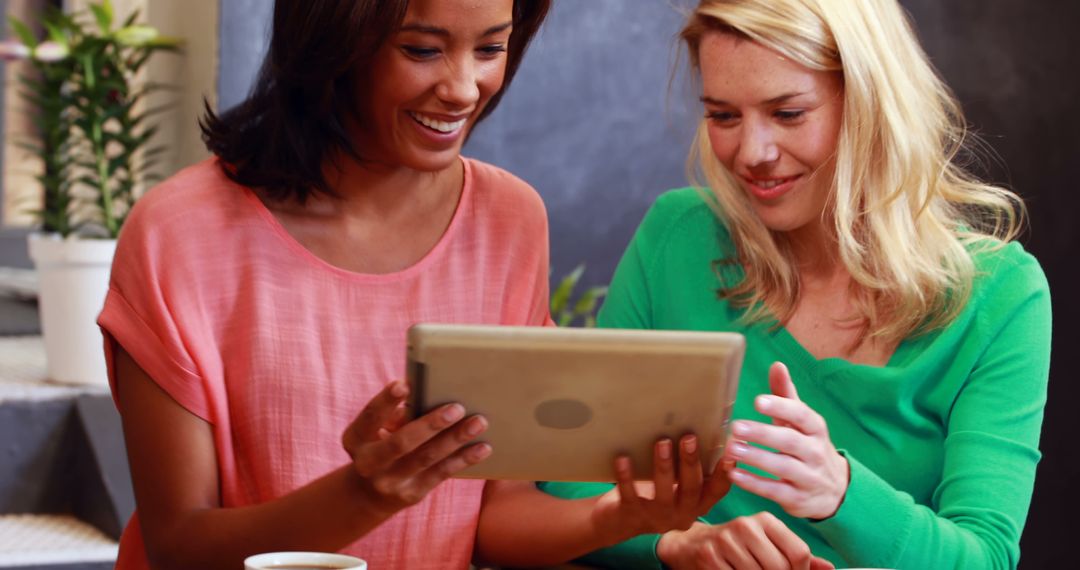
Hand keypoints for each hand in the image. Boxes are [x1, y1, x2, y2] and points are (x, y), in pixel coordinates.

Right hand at [340, 381, 489, 516]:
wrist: (368, 494)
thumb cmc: (381, 446)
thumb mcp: (376, 431)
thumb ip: (396, 415)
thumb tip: (430, 397)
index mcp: (355, 438)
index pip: (370, 416)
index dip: (386, 401)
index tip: (405, 385)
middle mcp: (368, 463)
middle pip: (401, 442)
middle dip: (431, 424)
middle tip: (457, 407)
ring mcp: (390, 482)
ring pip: (427, 458)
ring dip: (455, 439)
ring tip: (478, 422)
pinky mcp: (411, 495)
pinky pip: (441, 474)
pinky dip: (463, 459)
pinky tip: (482, 447)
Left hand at [591, 434, 731, 544]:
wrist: (619, 522)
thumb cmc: (654, 492)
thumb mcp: (676, 484)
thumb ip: (688, 467)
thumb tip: (701, 426)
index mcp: (697, 504)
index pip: (717, 491)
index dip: (725, 474)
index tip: (732, 454)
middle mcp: (681, 514)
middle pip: (691, 488)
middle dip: (691, 462)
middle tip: (689, 437)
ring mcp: (657, 517)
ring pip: (663, 493)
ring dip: (663, 466)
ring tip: (661, 442)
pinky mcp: (632, 515)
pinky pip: (630, 495)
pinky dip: (627, 476)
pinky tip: (623, 458)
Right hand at [656, 513, 834, 569]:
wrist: (691, 544)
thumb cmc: (735, 545)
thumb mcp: (766, 543)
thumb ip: (796, 555)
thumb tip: (828, 568)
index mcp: (765, 520)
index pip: (799, 552)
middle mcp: (746, 526)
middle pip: (780, 568)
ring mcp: (726, 541)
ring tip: (746, 569)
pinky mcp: (710, 556)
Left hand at [724, 363, 848, 519]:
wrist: (836, 491)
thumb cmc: (808, 446)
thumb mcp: (802, 422)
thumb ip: (786, 395)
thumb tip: (777, 365)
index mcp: (815, 429)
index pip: (801, 415)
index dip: (781, 407)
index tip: (757, 401)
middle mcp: (815, 452)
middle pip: (790, 441)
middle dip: (763, 433)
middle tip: (736, 426)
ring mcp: (808, 477)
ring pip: (782, 466)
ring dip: (756, 457)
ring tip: (730, 448)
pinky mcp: (797, 498)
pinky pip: (775, 491)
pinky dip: (753, 483)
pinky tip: (733, 473)